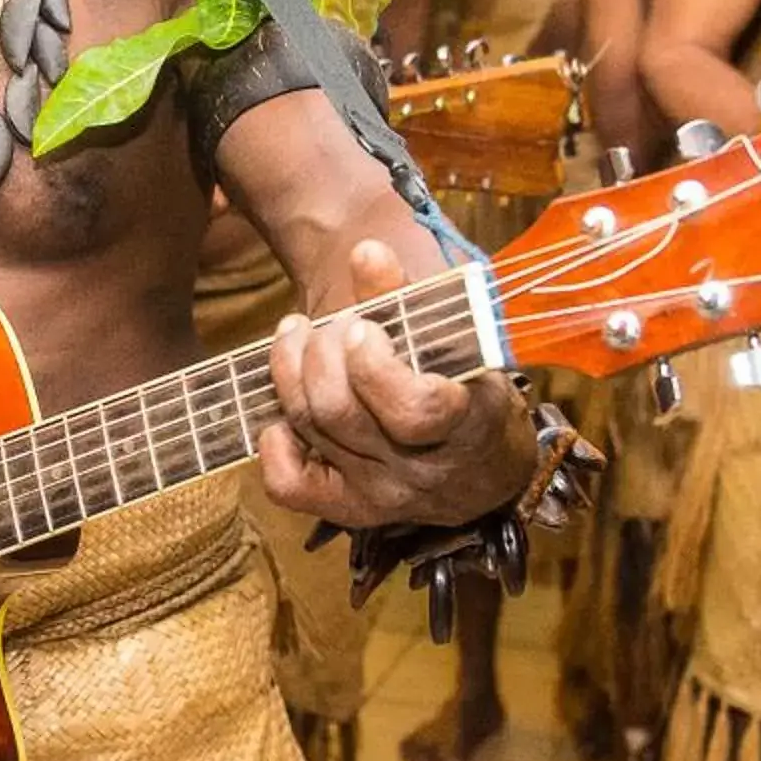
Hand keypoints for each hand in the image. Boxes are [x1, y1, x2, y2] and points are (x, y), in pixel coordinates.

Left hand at [258, 239, 533, 528]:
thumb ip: (411, 298)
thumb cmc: (474, 392)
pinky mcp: (347, 509)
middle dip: (321, 352)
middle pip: (340, 412)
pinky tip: (285, 412)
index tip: (362, 329)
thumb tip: (365, 251)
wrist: (485, 470)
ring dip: (290, 369)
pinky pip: (290, 486)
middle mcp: (417, 470)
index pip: (412, 411)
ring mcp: (378, 495)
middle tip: (333, 324)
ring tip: (298, 333)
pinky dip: (275, 445)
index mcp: (463, 426)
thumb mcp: (462, 343)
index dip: (374, 367)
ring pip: (310, 429)